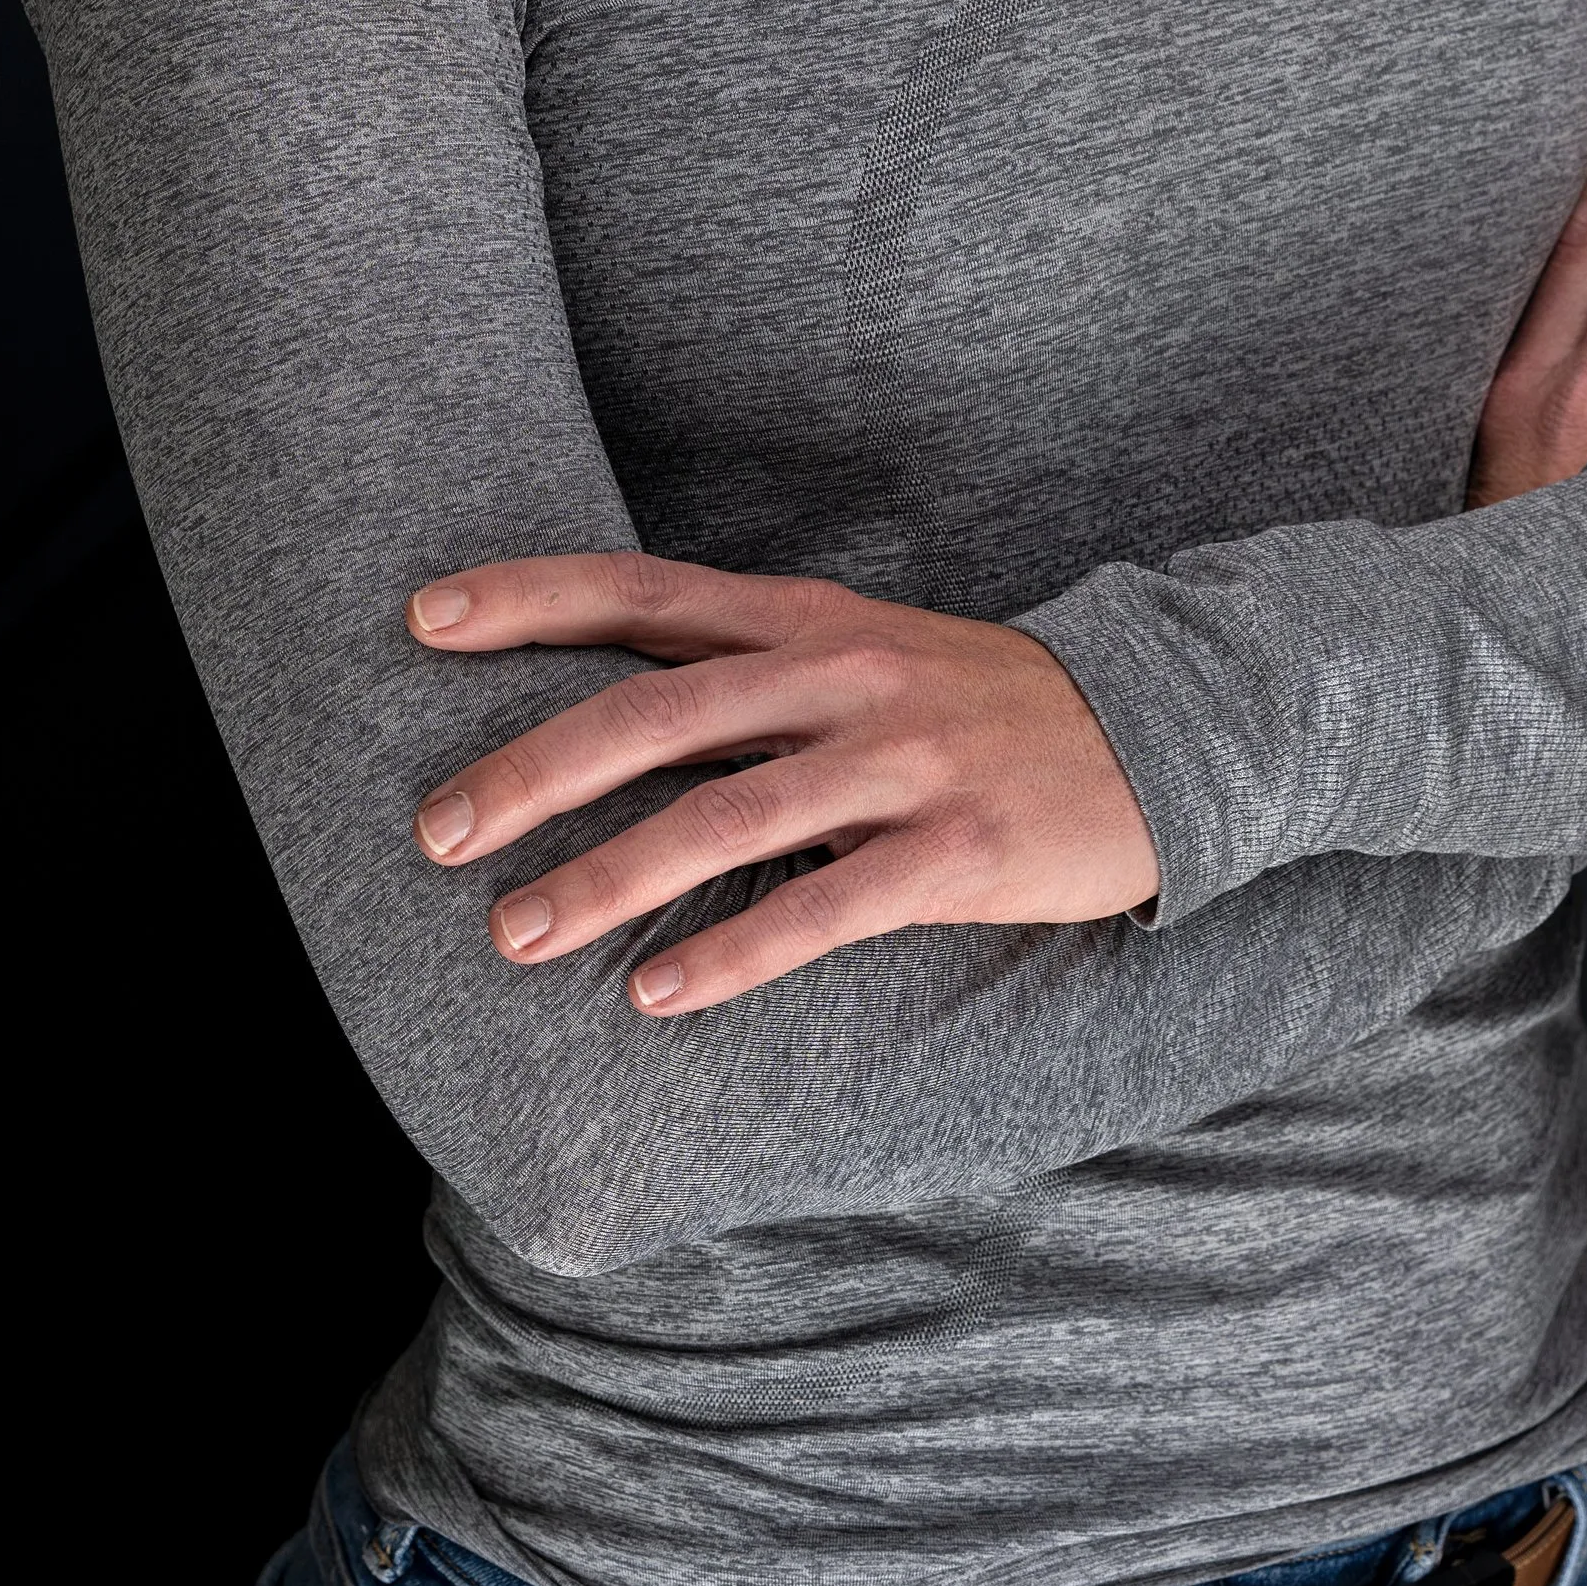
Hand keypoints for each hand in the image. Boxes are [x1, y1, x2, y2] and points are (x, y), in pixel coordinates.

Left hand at [403, 557, 1158, 1014]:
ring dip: (610, 876)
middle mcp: (845, 674)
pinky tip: (659, 995)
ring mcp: (905, 758)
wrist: (1165, 728)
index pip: (645, 590)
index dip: (531, 598)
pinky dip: (737, 950)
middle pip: (662, 707)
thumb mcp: (867, 652)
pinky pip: (829, 904)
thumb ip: (751, 670)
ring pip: (728, 812)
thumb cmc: (980, 704)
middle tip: (435, 828)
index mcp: (811, 618)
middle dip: (537, 765)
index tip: (421, 619)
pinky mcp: (961, 846)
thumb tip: (602, 709)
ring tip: (514, 934)